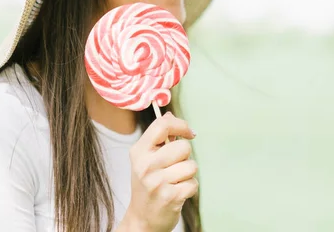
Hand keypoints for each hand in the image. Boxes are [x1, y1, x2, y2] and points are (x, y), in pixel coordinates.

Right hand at [122, 112, 197, 231]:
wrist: (142, 219)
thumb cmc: (147, 185)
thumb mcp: (145, 159)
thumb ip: (158, 137)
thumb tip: (170, 113)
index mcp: (139, 151)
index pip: (163, 125)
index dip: (181, 125)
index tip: (188, 133)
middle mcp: (145, 166)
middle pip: (183, 147)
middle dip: (185, 156)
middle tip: (174, 167)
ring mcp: (157, 182)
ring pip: (191, 166)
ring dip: (188, 174)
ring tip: (174, 181)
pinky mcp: (170, 198)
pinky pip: (193, 183)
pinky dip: (190, 188)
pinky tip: (177, 192)